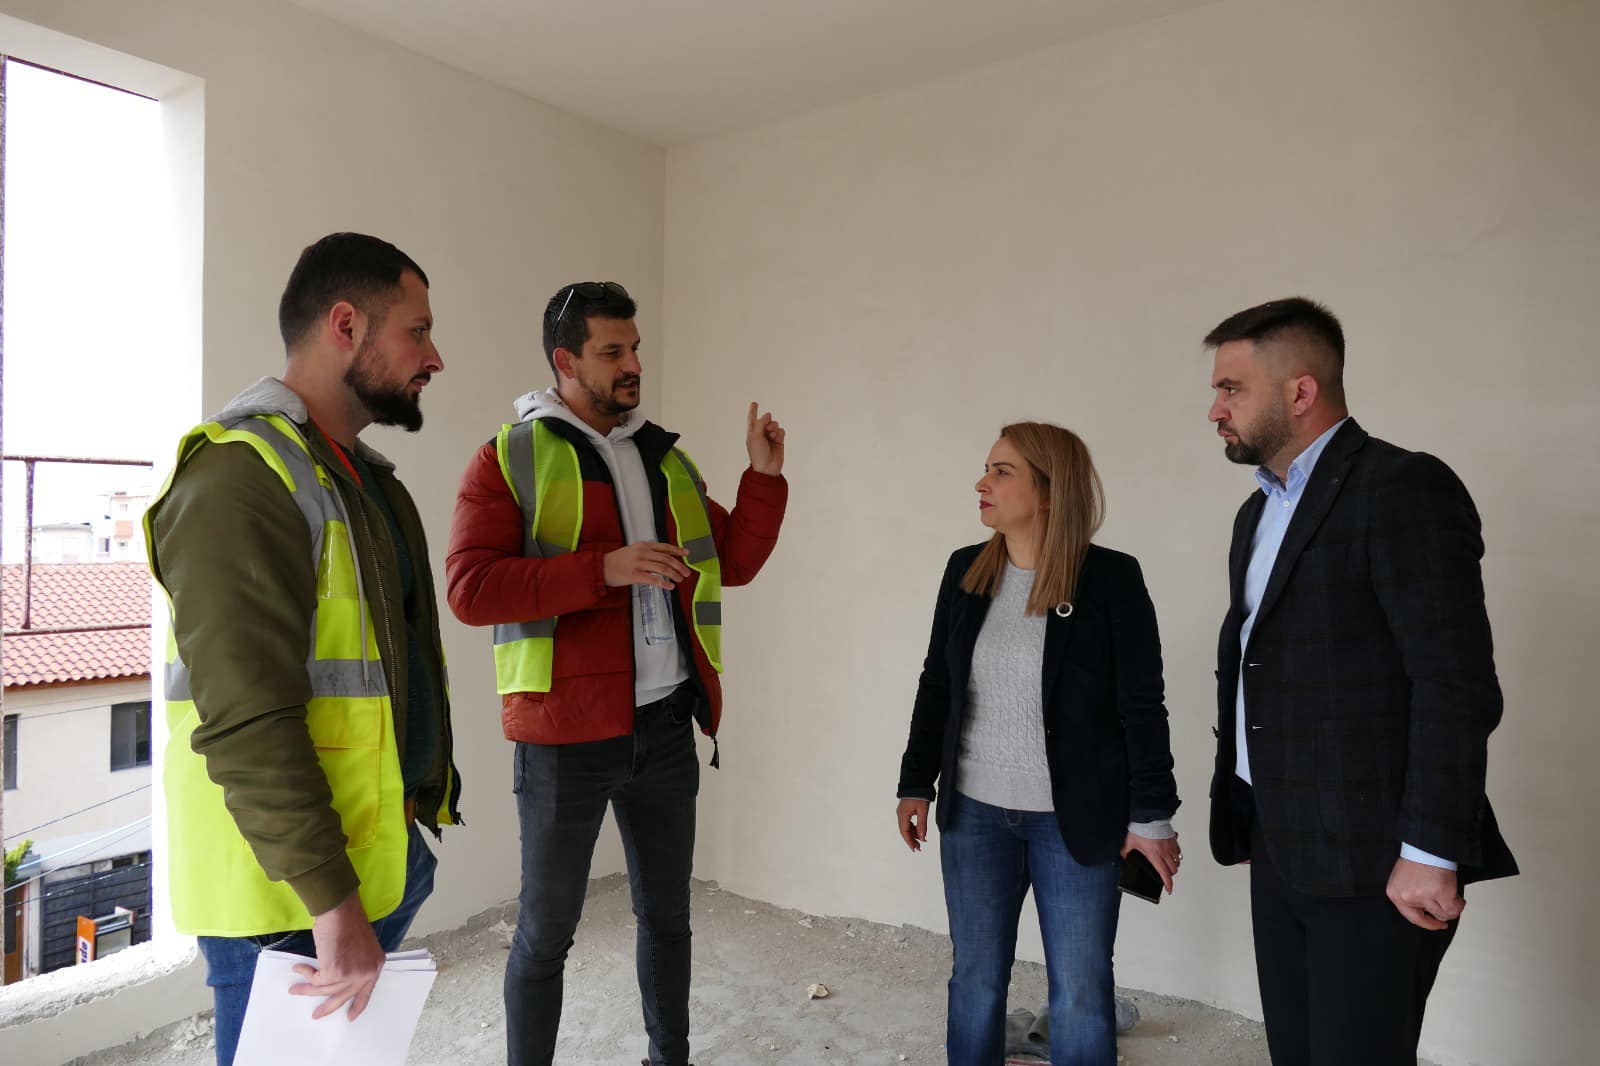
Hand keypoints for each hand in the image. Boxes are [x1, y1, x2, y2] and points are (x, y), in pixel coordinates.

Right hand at [288, 891, 386, 1019]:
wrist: (340, 910)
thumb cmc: (347, 922)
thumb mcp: (359, 947)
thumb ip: (354, 963)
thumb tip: (336, 977)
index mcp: (375, 965)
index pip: (367, 991)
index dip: (357, 1005)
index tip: (350, 1017)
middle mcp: (367, 972)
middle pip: (344, 996)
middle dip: (328, 1007)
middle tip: (316, 1015)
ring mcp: (352, 974)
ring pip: (325, 990)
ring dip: (307, 989)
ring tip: (294, 990)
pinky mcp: (336, 972)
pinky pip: (316, 980)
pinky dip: (305, 974)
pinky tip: (298, 967)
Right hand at [603, 542, 690, 588]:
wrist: (601, 567)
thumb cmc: (617, 560)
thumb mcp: (633, 550)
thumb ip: (647, 552)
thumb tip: (662, 557)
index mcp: (643, 546)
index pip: (664, 547)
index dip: (677, 550)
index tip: (686, 553)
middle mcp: (642, 553)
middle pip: (666, 558)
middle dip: (679, 565)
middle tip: (686, 572)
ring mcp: (638, 563)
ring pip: (662, 568)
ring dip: (674, 574)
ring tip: (679, 579)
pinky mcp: (634, 575)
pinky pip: (653, 579)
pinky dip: (664, 583)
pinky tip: (669, 586)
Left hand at [746, 401, 784, 476]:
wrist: (767, 467)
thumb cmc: (758, 453)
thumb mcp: (755, 436)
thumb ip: (761, 422)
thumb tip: (768, 414)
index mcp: (752, 432)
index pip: (752, 419)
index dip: (753, 410)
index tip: (754, 403)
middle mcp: (761, 433)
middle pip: (766, 419)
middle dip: (768, 422)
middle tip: (767, 429)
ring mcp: (770, 437)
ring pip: (775, 424)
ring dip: (774, 428)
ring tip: (771, 436)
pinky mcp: (779, 441)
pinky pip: (781, 430)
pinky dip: (779, 433)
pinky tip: (777, 439)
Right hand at [896, 798, 929, 852]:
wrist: (916, 781)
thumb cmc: (919, 794)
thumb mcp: (923, 810)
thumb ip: (922, 825)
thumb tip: (922, 837)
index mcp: (902, 815)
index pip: (905, 832)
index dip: (909, 842)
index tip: (915, 849)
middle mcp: (900, 814)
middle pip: (904, 831)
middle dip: (911, 840)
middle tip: (919, 848)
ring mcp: (902, 812)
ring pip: (906, 827)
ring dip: (913, 834)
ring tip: (922, 840)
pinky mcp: (905, 810)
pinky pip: (908, 822)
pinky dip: (913, 828)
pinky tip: (919, 831)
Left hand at [1122, 831, 1181, 894]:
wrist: (1149, 816)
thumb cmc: (1141, 829)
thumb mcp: (1130, 842)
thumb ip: (1126, 851)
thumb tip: (1124, 856)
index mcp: (1154, 856)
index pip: (1164, 874)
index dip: (1168, 884)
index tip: (1169, 889)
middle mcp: (1164, 853)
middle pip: (1173, 870)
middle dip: (1170, 875)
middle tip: (1166, 876)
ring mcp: (1170, 846)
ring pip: (1177, 861)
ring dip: (1174, 866)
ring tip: (1169, 866)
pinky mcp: (1173, 840)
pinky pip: (1178, 851)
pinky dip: (1176, 855)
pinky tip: (1172, 854)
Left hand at [1386, 857, 1463, 930]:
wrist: (1425, 846)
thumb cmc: (1416, 860)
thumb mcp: (1403, 880)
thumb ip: (1410, 895)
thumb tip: (1427, 912)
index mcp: (1395, 894)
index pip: (1413, 918)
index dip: (1428, 923)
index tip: (1438, 925)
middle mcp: (1408, 897)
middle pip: (1433, 916)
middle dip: (1443, 911)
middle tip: (1447, 902)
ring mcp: (1424, 896)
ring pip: (1444, 914)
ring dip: (1452, 906)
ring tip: (1452, 896)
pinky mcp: (1440, 892)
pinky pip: (1454, 908)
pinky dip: (1459, 904)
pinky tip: (1458, 897)